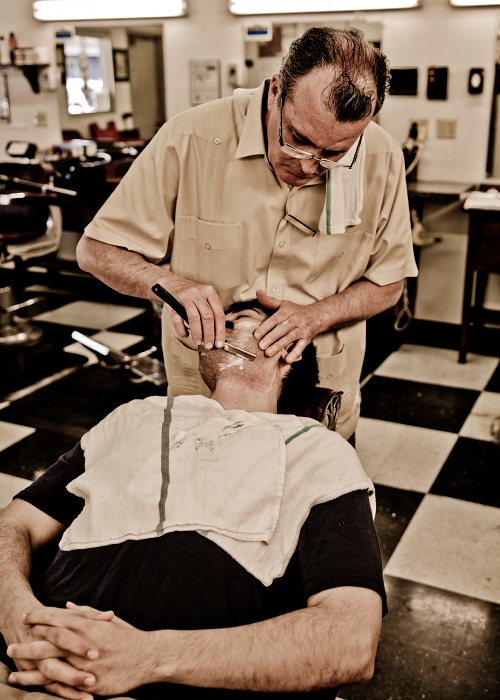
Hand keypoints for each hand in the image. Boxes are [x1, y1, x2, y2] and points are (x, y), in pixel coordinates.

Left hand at [8, 603, 149, 696]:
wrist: (147, 657)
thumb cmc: (127, 636)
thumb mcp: (106, 619)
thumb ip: (85, 612)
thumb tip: (67, 604)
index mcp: (87, 625)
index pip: (56, 618)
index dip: (38, 617)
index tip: (26, 618)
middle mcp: (83, 644)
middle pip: (47, 641)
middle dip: (27, 644)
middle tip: (10, 646)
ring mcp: (85, 664)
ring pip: (50, 665)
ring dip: (30, 668)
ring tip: (13, 671)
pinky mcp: (89, 682)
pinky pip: (63, 684)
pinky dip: (46, 685)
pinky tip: (34, 687)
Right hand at [159, 274, 225, 349]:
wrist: (170, 283)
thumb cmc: (190, 294)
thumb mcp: (204, 298)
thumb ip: (210, 312)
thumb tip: (216, 335)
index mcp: (210, 292)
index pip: (219, 314)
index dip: (220, 330)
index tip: (219, 343)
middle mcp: (199, 292)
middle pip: (207, 316)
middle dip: (209, 334)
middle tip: (209, 345)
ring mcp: (186, 296)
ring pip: (194, 318)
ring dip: (197, 333)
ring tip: (198, 342)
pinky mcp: (173, 301)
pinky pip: (178, 319)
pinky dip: (182, 330)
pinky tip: (185, 334)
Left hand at [254, 290, 321, 362]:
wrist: (317, 316)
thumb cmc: (296, 311)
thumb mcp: (283, 304)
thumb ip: (269, 301)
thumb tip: (258, 292)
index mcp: (287, 311)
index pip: (275, 319)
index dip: (265, 327)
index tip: (256, 334)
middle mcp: (295, 320)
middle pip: (282, 329)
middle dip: (271, 338)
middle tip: (261, 346)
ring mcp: (302, 330)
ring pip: (289, 338)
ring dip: (279, 346)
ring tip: (268, 353)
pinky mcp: (307, 338)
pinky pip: (301, 346)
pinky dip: (295, 353)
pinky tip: (288, 359)